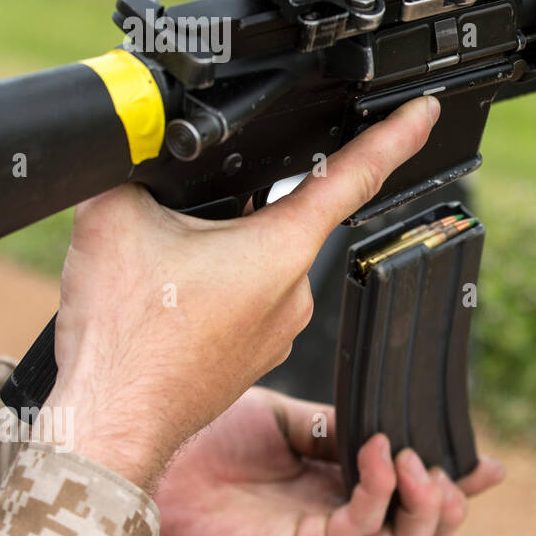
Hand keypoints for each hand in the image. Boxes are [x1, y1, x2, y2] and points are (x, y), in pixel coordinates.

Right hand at [43, 96, 441, 489]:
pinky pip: (242, 303)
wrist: (110, 424)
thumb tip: (139, 150)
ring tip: (157, 277)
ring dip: (214, 254)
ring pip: (254, 263)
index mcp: (283, 247)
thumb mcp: (115, 218)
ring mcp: (278, 330)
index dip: (395, 136)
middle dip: (233, 210)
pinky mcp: (255, 356)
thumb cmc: (124, 339)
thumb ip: (139, 168)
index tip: (425, 111)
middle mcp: (296, 291)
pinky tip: (166, 304)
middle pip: (281, 219)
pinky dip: (209, 293)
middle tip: (173, 228)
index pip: (356, 175)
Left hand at [152, 387, 503, 535]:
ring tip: (413, 461)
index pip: (412, 493)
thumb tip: (385, 425)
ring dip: (426, 503)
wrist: (155, 459)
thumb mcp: (291, 420)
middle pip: (422, 533)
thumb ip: (338, 427)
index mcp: (342, 486)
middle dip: (451, 500)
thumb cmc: (210, 440)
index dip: (458, 483)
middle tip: (449, 467)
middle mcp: (341, 518)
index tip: (490, 464)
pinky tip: (375, 451)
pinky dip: (377, 490)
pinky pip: (360, 530)